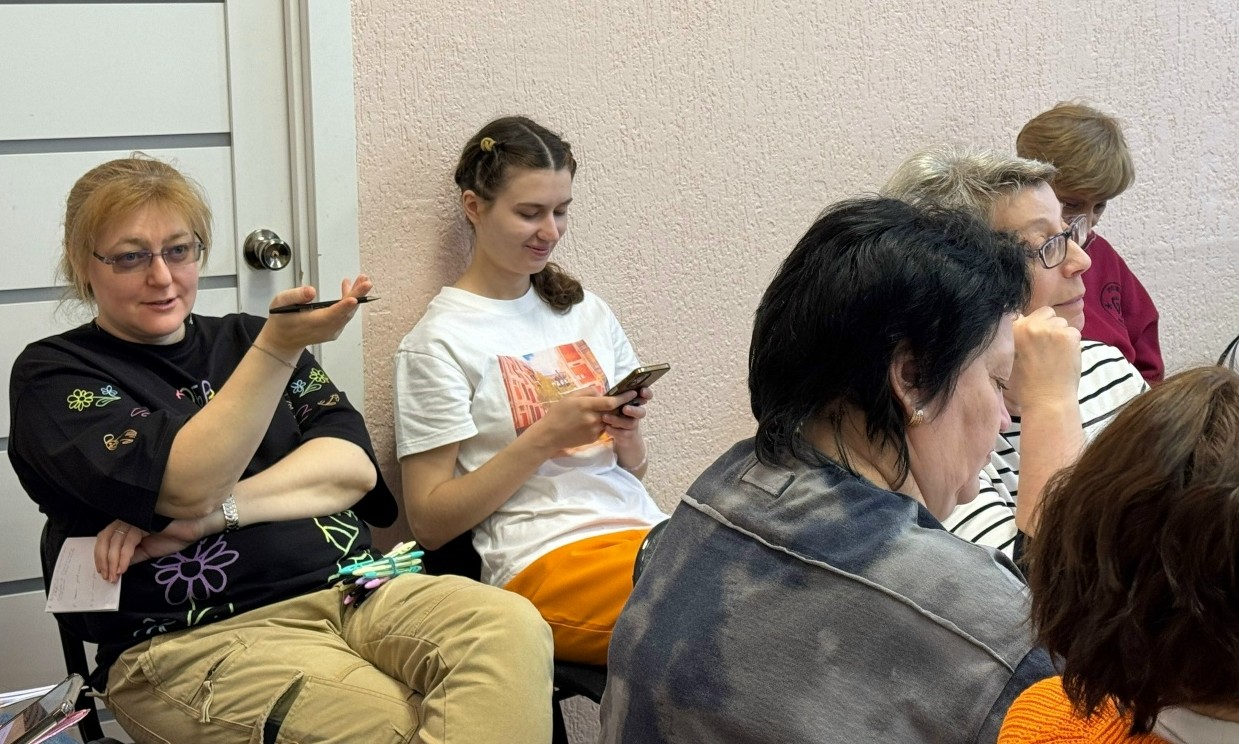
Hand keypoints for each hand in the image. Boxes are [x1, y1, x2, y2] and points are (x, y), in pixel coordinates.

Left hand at [94, 516, 214, 581]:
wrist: (194, 529)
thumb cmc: (174, 537)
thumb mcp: (148, 551)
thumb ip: (132, 556)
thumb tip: (116, 568)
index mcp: (127, 525)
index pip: (105, 538)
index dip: (100, 556)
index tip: (104, 573)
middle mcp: (128, 519)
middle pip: (105, 538)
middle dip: (103, 560)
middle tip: (107, 577)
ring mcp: (135, 519)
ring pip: (115, 541)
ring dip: (112, 561)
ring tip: (115, 576)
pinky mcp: (143, 522)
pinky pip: (128, 541)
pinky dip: (123, 557)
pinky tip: (124, 568)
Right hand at [259, 274, 374, 355]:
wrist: (283, 340)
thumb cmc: (282, 320)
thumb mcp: (280, 303)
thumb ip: (295, 296)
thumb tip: (311, 291)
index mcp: (313, 323)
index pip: (331, 315)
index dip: (344, 306)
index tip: (354, 298)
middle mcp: (326, 329)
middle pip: (345, 312)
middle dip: (357, 295)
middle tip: (366, 282)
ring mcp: (332, 330)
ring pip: (348, 313)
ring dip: (356, 296)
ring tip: (362, 279)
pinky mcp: (335, 329)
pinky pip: (346, 315)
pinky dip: (350, 301)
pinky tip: (349, 287)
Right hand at [530, 387, 638, 455]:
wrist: (549, 435)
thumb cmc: (558, 413)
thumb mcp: (570, 396)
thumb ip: (588, 392)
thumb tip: (601, 393)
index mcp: (587, 405)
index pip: (611, 402)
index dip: (624, 397)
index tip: (633, 393)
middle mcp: (593, 418)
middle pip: (613, 411)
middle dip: (619, 405)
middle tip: (622, 400)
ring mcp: (594, 430)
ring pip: (609, 420)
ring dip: (610, 415)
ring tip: (603, 410)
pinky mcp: (594, 438)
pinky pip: (603, 428)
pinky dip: (602, 423)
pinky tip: (592, 421)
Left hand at [603, 386, 652, 440]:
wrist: (623, 436)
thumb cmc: (617, 414)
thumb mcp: (616, 404)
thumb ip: (614, 397)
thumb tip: (602, 391)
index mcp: (635, 402)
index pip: (646, 396)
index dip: (647, 393)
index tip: (642, 391)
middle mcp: (637, 414)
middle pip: (641, 412)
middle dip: (634, 410)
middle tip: (625, 409)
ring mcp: (633, 425)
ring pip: (630, 423)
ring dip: (618, 420)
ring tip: (605, 417)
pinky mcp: (628, 435)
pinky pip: (623, 434)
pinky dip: (614, 430)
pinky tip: (606, 427)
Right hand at [1009, 307, 1081, 414]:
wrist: (1046, 401)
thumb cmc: (1026, 385)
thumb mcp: (1010, 357)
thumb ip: (1016, 337)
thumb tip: (1022, 321)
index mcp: (1012, 329)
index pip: (1027, 315)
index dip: (1033, 327)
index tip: (1034, 342)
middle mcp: (1030, 324)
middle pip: (1046, 313)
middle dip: (1048, 326)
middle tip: (1046, 348)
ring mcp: (1050, 329)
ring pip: (1062, 322)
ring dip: (1061, 335)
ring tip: (1056, 355)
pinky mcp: (1068, 335)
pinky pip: (1074, 332)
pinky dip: (1072, 343)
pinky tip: (1065, 358)